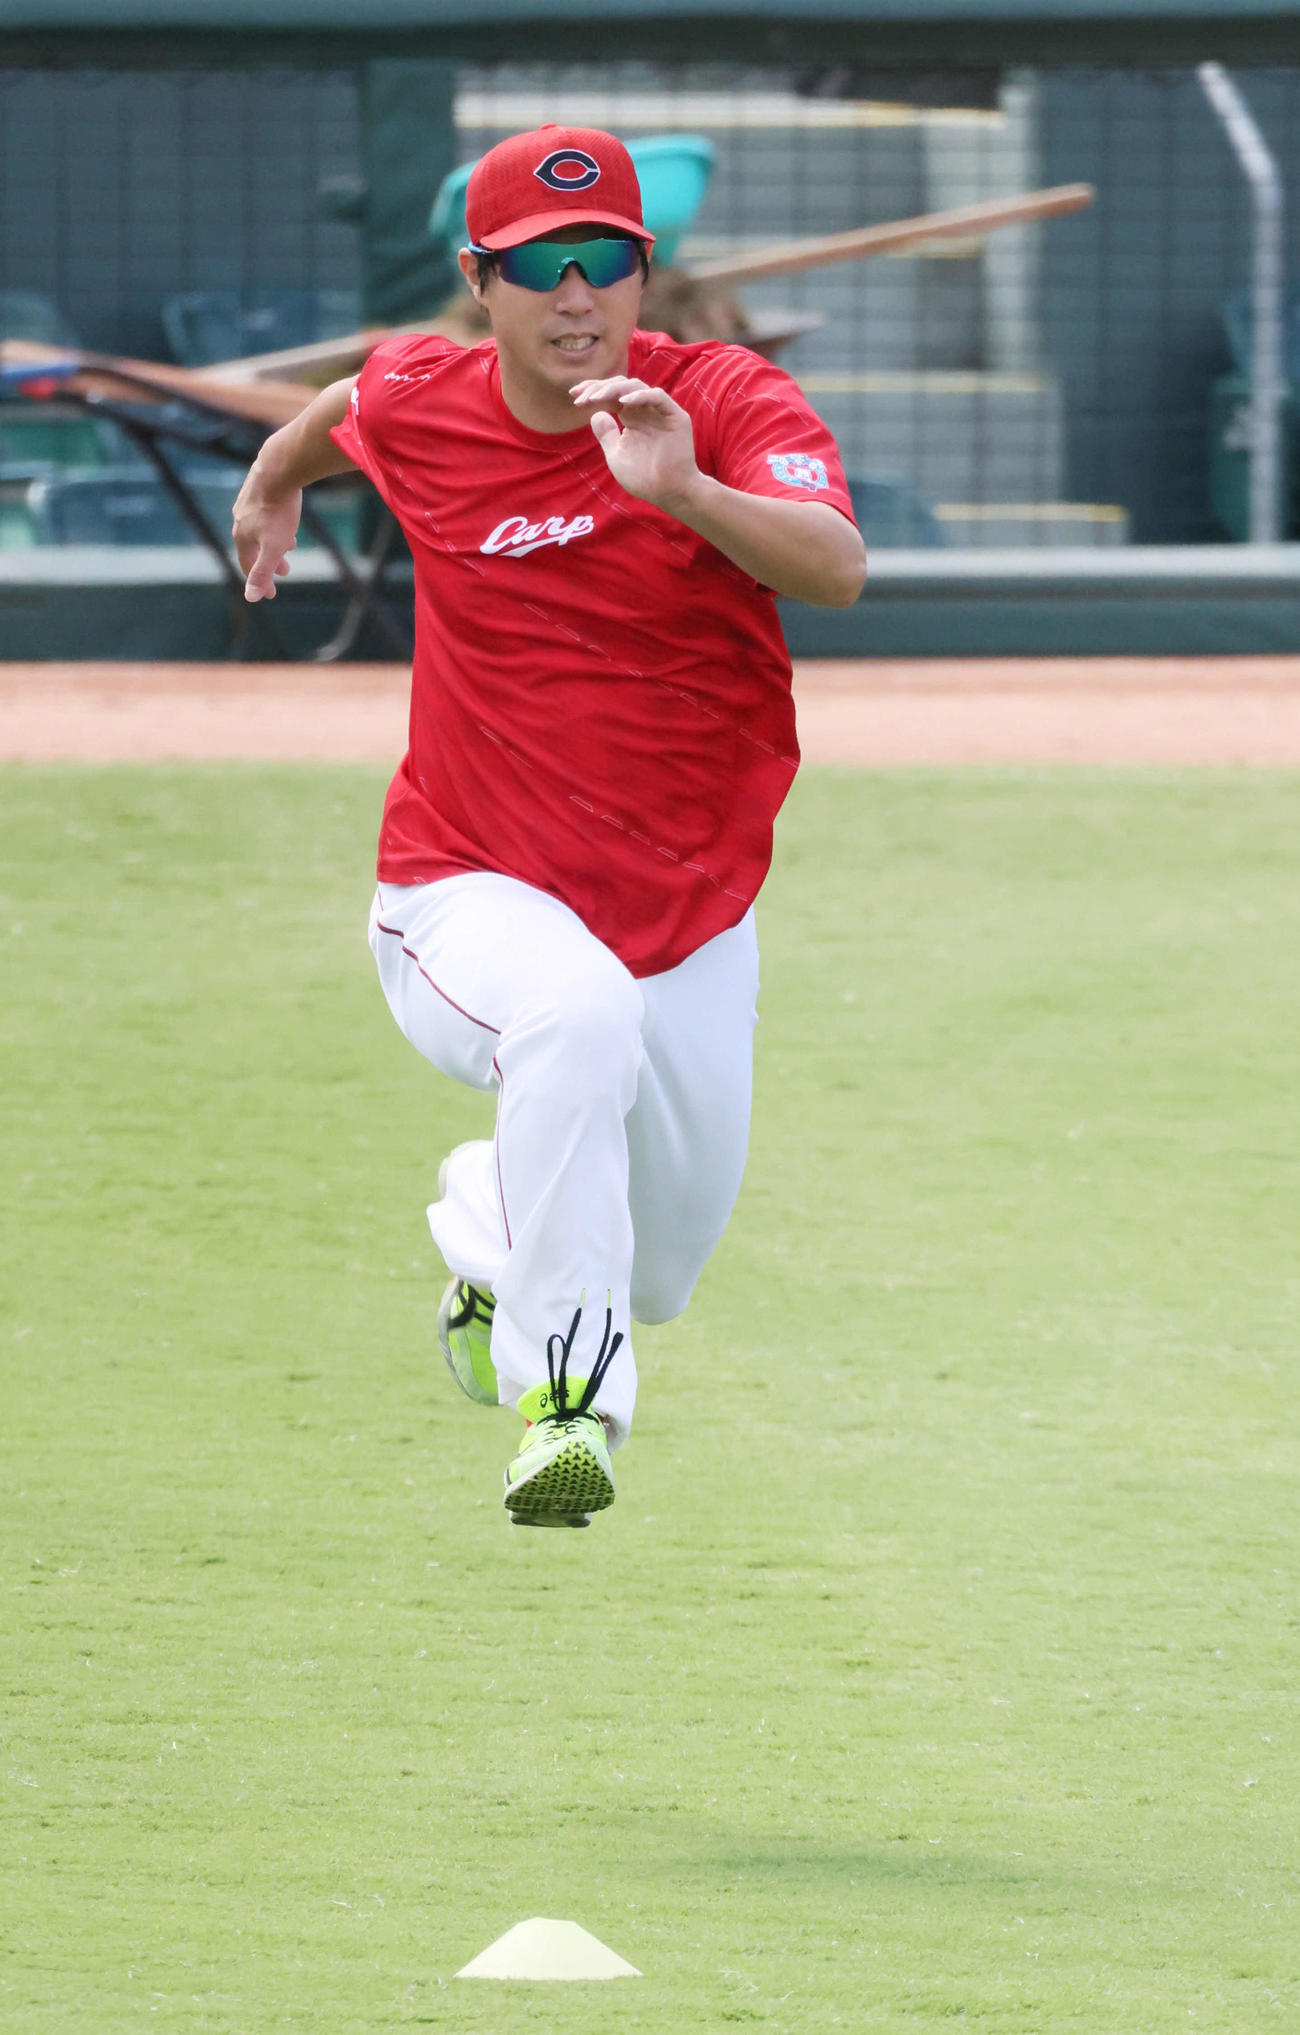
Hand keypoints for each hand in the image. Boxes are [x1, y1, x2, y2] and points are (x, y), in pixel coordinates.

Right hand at [232, 469, 301, 602]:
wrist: (279, 468)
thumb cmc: (278, 511)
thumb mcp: (274, 547)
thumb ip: (262, 572)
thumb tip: (251, 598)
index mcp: (241, 536)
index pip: (248, 566)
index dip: (260, 582)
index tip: (271, 593)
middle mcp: (239, 519)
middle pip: (254, 547)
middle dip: (270, 562)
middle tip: (286, 570)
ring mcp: (246, 502)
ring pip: (259, 528)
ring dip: (274, 541)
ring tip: (290, 544)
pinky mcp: (256, 486)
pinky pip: (263, 511)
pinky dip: (273, 522)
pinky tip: (284, 517)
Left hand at [570, 377, 701, 513]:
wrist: (668, 494)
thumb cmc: (644, 478)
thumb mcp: (616, 455)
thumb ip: (606, 435)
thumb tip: (594, 414)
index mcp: (631, 418)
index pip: (611, 396)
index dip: (593, 391)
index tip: (574, 395)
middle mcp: (645, 410)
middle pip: (620, 386)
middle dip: (599, 387)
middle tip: (581, 396)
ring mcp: (660, 411)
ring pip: (636, 387)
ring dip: (614, 389)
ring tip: (597, 398)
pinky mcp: (675, 416)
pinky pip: (657, 397)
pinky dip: (640, 396)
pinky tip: (623, 403)